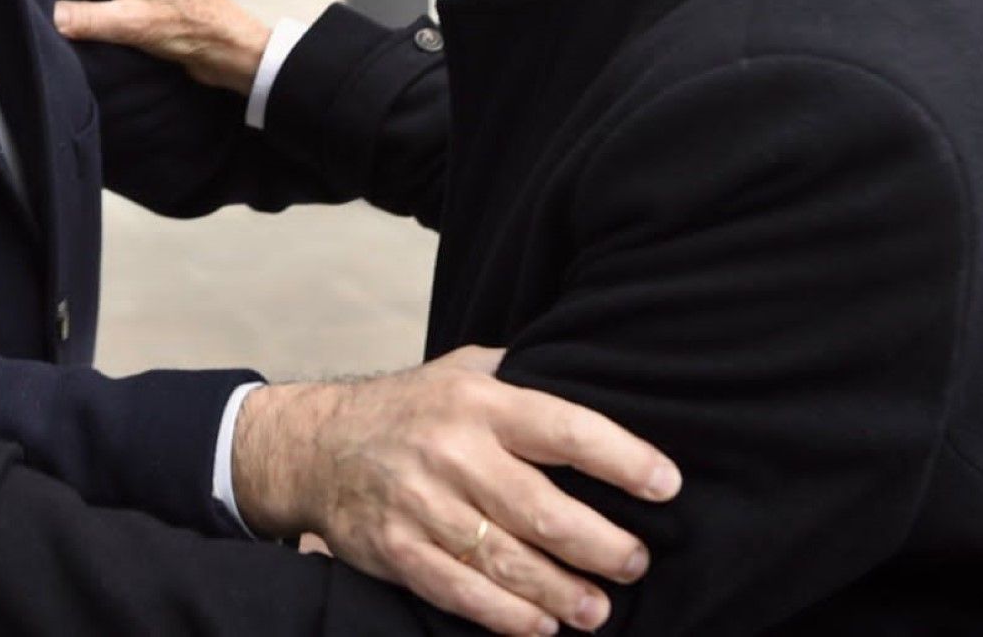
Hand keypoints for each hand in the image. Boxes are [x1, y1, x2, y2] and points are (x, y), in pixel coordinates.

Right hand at [53, 0, 270, 93]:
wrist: (231, 52)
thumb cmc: (193, 26)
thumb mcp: (131, 22)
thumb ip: (87, 19)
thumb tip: (48, 15)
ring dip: (86, 6)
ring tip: (54, 13)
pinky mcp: (149, 19)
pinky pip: (115, 16)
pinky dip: (100, 23)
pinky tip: (85, 36)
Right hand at [233, 348, 680, 635]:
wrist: (315, 444)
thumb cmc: (410, 408)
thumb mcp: (463, 370)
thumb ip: (524, 379)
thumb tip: (600, 381)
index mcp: (478, 401)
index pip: (565, 429)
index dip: (622, 459)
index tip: (667, 484)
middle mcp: (451, 452)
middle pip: (542, 509)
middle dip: (601, 544)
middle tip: (636, 561)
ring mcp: (420, 504)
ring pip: (507, 560)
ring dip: (562, 592)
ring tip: (599, 610)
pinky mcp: (395, 549)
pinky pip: (460, 591)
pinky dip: (506, 615)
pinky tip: (541, 625)